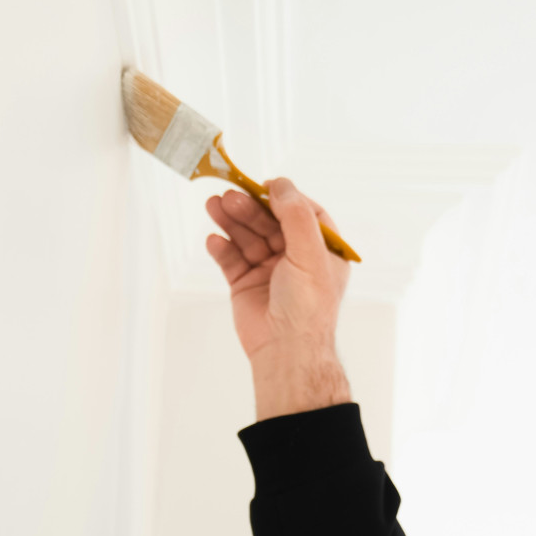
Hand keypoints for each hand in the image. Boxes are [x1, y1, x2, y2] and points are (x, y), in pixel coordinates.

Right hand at [205, 178, 353, 421]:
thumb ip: (296, 216)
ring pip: (248, 237)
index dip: (285, 198)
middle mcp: (296, 260)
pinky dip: (223, 248)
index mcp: (321, 252)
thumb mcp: (310, 254)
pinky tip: (215, 240)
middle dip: (250, 208)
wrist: (285, 350)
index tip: (264, 186)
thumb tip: (281, 185)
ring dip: (232, 222)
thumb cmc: (307, 308)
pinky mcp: (246, 285)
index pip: (304, 214)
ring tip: (214, 207)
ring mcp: (269, 272)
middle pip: (270, 222)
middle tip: (229, 196)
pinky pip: (232, 259)